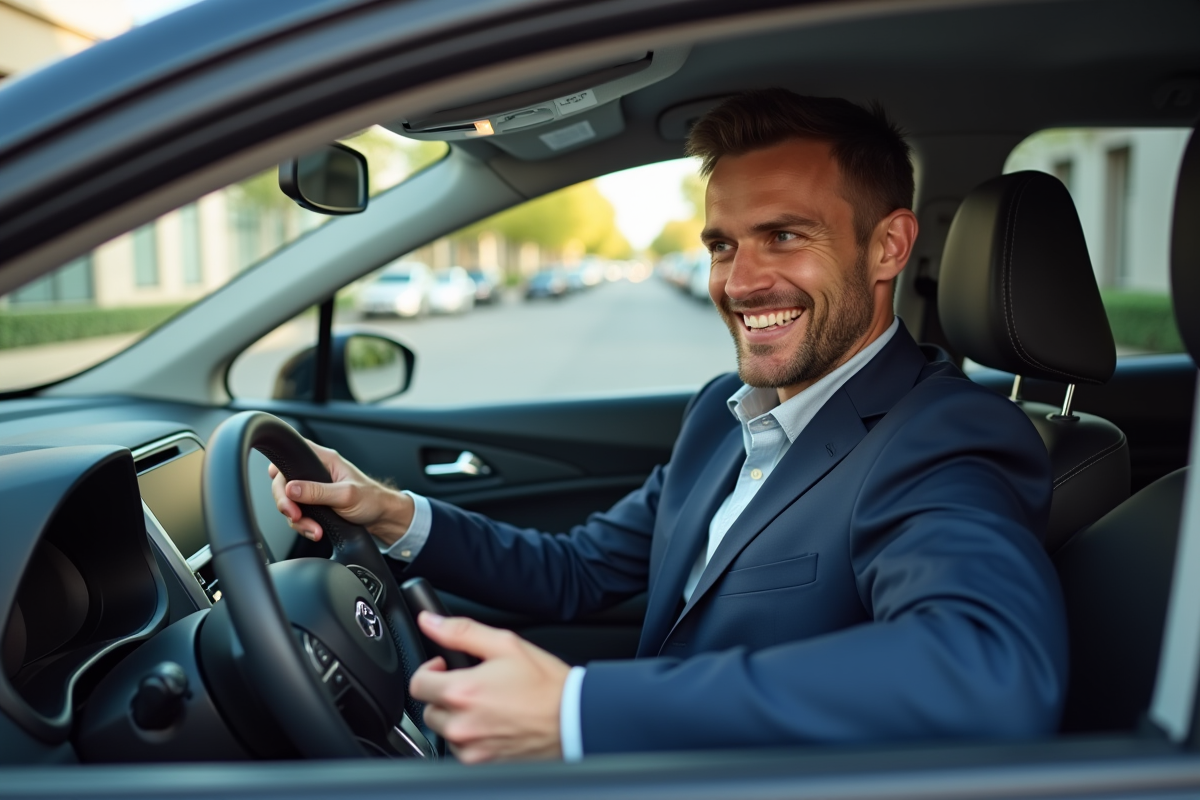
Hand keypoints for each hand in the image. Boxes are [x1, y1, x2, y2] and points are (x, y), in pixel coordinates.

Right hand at [268, 438, 413, 546]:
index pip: (292, 454)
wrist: (383, 519)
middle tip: (295, 515)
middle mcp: (316, 473)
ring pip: (290, 503)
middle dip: (286, 502)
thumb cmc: (372, 499)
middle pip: (283, 482)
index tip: (281, 487)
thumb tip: (291, 489)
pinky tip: (316, 532)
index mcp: (324, 460)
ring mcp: (314, 491)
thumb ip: (317, 492)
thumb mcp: (345, 495)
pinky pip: (298, 515)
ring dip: (297, 520)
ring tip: (314, 529)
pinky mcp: (315, 506)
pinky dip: (304, 526)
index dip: (279, 468)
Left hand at [409, 612, 569, 763]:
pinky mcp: (481, 762)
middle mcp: (461, 724)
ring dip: (456, 717)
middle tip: (472, 685)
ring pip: (444, 730)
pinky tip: (493, 723)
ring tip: (486, 705)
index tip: (445, 667)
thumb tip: (429, 621)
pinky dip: (470, 736)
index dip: (430, 670)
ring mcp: (470, 747)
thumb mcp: (506, 645)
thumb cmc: (545, 684)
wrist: (573, 719)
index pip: (417, 683)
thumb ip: (461, 632)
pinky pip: (460, 749)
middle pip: (429, 708)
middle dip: (444, 694)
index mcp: (462, 691)